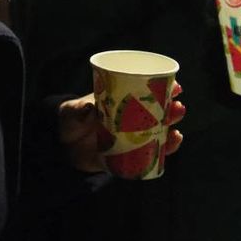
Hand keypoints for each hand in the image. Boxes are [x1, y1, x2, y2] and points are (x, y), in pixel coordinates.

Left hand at [58, 84, 185, 172]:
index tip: (175, 85)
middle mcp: (131, 117)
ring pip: (159, 132)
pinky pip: (151, 154)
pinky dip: (163, 151)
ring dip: (172, 131)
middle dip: (172, 109)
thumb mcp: (72, 111)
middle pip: (158, 112)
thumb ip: (78, 110)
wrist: (62, 147)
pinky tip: (171, 146)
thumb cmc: (70, 120)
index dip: (162, 87)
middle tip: (178, 107)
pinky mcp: (129, 155)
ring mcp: (132, 136)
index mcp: (121, 100)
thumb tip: (89, 108)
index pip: (145, 90)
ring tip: (177, 131)